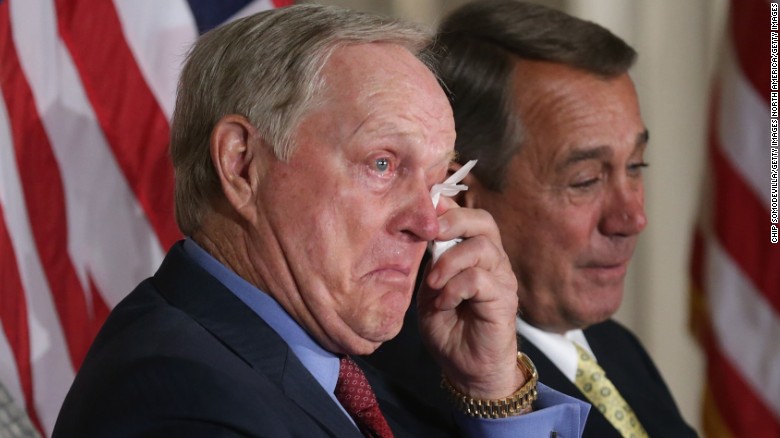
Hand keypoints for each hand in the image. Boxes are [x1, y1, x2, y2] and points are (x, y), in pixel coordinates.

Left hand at [418, 197, 523, 398]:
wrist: (464, 367)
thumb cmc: (447, 326)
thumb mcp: (430, 287)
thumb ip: (429, 259)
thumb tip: (421, 227)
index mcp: (474, 252)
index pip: (469, 215)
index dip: (448, 207)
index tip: (423, 210)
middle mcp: (493, 260)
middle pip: (483, 221)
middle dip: (453, 221)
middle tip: (430, 235)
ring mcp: (502, 278)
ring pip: (482, 247)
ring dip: (449, 262)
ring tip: (433, 284)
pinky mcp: (504, 299)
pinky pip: (480, 279)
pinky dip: (455, 288)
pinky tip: (444, 303)